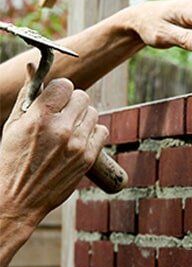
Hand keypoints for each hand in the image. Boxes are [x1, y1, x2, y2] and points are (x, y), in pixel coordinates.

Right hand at [0, 65, 107, 226]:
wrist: (20, 198)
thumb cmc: (14, 160)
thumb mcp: (14, 125)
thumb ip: (28, 95)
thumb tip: (34, 68)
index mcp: (40, 117)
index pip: (66, 85)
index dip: (61, 90)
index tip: (58, 97)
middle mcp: (62, 129)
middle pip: (83, 97)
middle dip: (73, 102)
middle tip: (64, 113)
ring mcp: (77, 144)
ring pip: (93, 113)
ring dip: (83, 117)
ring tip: (70, 129)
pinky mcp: (88, 157)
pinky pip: (102, 130)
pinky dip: (93, 132)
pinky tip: (80, 139)